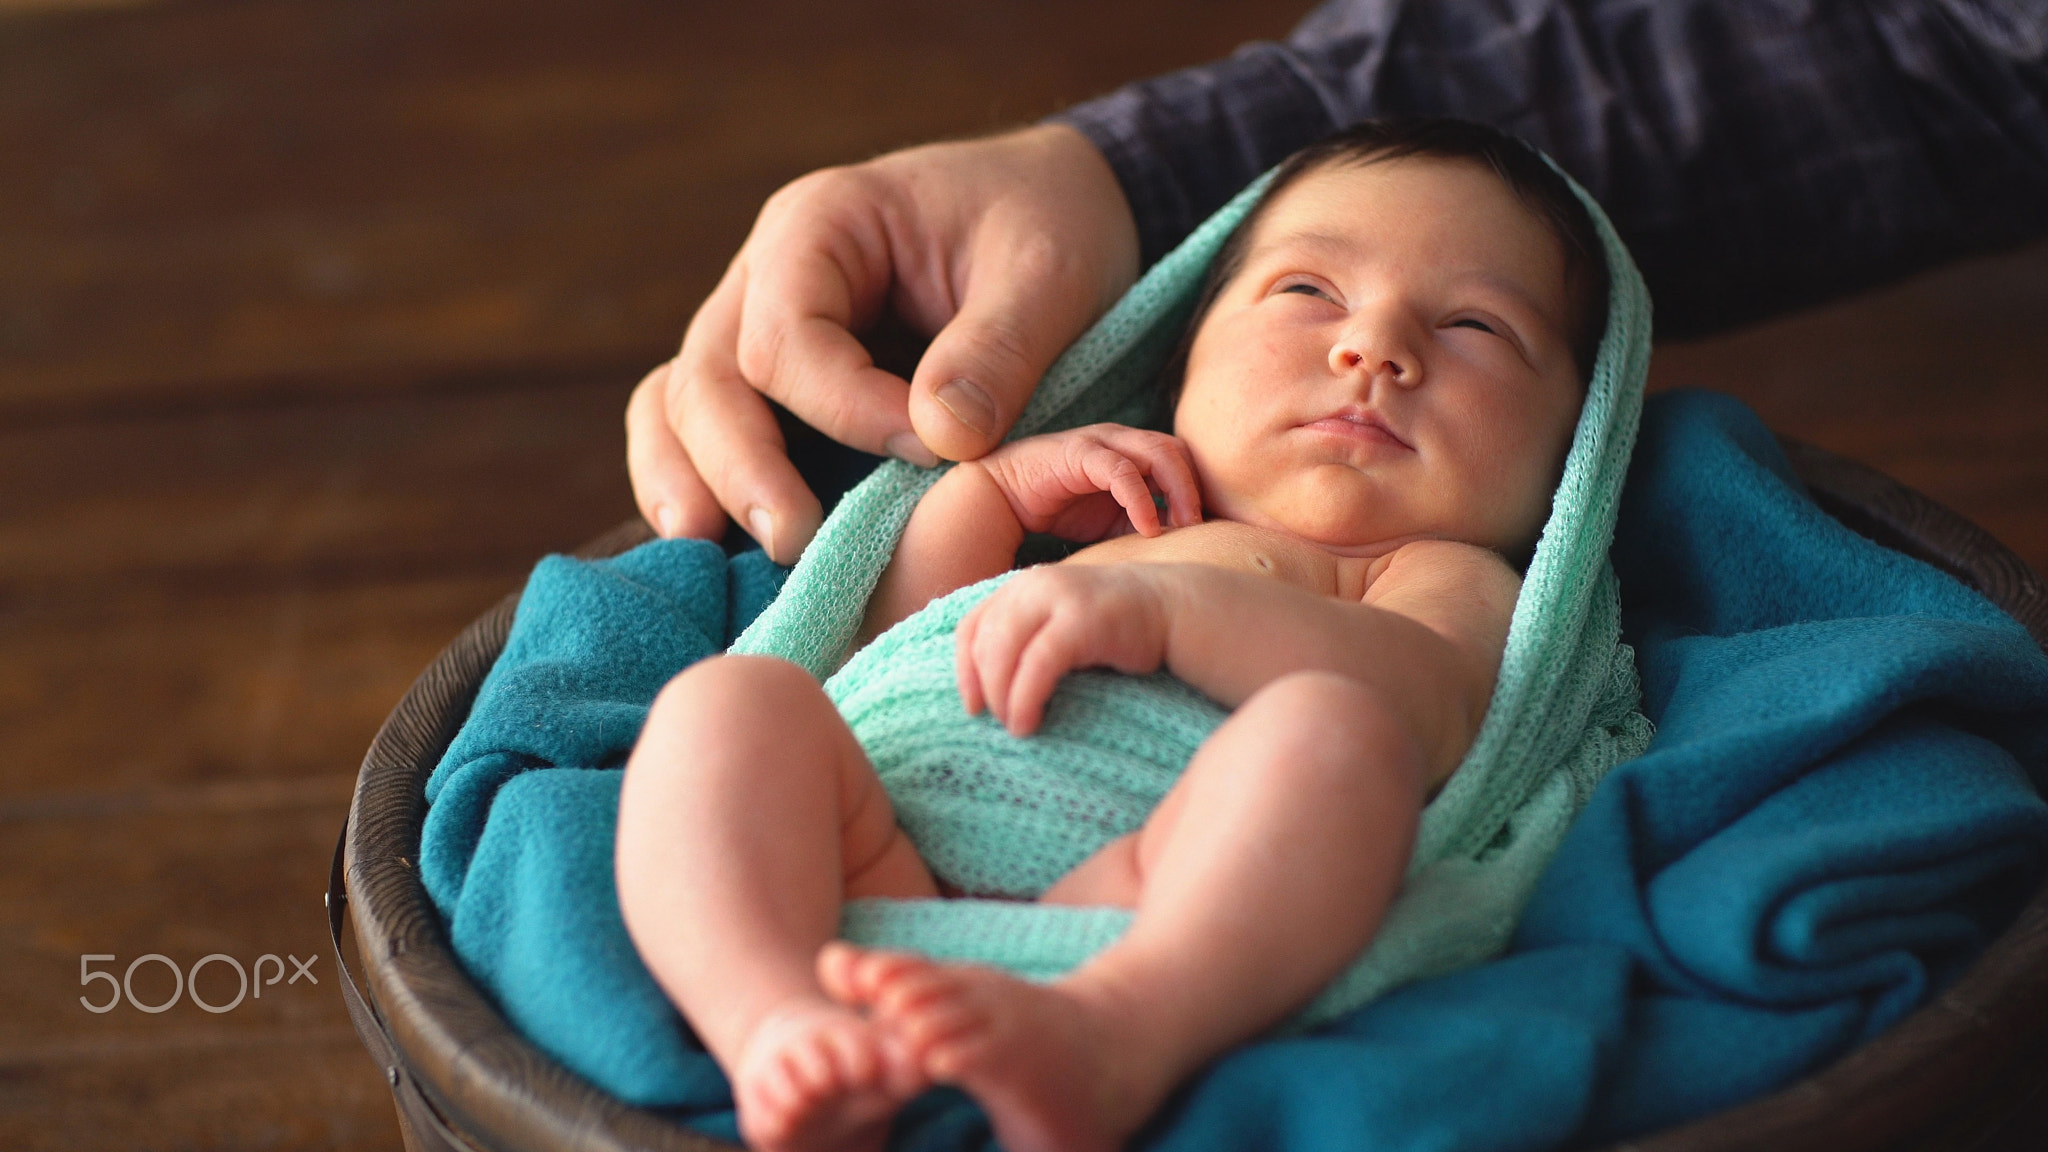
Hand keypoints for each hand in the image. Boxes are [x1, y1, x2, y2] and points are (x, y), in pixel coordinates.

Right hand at [627, 124, 1139, 563]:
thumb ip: (998, 350)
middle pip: (706, 377)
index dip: (846, 410)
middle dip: (740, 466)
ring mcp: (755, 332)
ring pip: (679, 407)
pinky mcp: (772, 389)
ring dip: (691, 483)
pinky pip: (703, 434)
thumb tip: (938, 436)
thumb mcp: (1048, 273)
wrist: (1053, 213)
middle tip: (792, 543)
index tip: (932, 451)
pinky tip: (724, 555)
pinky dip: (705, 487)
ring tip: (713, 557)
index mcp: (820, 226)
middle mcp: (764, 278)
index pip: (786, 338)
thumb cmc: (1048, 227)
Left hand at [956, 564, 1170, 735]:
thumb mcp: (1060, 624)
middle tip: (996, 723)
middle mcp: (1034, 585)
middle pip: (984, 641)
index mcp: (1022, 586)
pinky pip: (1038, 664)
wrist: (1173, 609)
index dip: (964, 670)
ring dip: (1001, 696)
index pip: (971, 627)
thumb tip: (989, 688)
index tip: (972, 706)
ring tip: (1014, 727)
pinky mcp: (1082, 619)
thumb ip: (1027, 639)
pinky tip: (1029, 721)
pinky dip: (1025, 697)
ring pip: (1003, 652)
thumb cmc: (1114, 628)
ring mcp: (1058, 598)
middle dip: (984, 687)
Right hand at [977, 424, 1201, 542]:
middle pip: (1178, 450)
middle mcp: (1122, 441)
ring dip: (1178, 488)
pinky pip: (1121, 470)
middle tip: (1198, 526)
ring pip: (1158, 451)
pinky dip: (1140, 498)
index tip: (1206, 530)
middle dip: (1194, 487)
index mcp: (1133, 454)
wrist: (1001, 500)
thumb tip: (1180, 547)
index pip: (1182, 462)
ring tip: (1183, 525)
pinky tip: (1148, 528)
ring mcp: (1101, 442)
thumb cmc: (1058, 511)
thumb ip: (1143, 527)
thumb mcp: (1112, 525)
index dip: (1198, 492)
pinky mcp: (1079, 451)